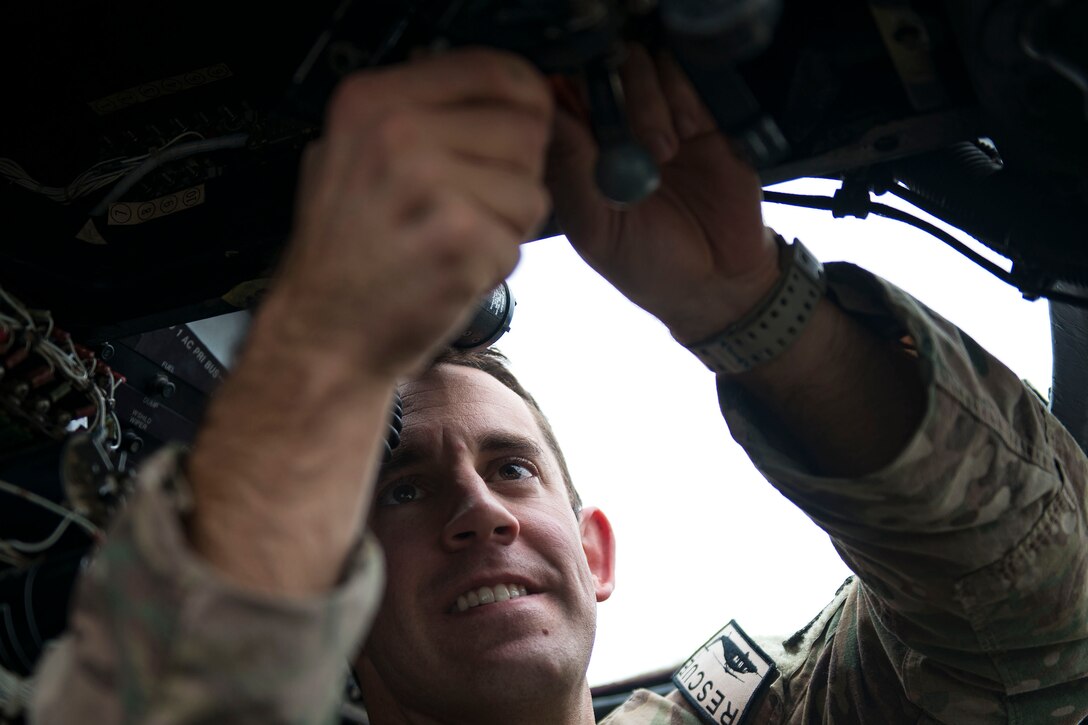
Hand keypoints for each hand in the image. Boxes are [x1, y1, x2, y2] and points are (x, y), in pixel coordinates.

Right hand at [270, 48, 553, 380]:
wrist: (321, 337)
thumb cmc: (343, 257)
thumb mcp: (349, 158)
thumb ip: (417, 116)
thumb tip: (505, 93)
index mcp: (372, 102)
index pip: (495, 71)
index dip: (525, 104)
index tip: (522, 127)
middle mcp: (398, 134)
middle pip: (525, 132)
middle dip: (513, 176)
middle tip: (469, 208)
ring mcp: (430, 188)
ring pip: (531, 192)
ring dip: (505, 227)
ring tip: (451, 244)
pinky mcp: (459, 242)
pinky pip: (519, 243)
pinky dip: (494, 267)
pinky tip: (449, 273)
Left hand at [547, 46, 776, 343]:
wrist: (717, 283)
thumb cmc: (647, 265)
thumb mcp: (597, 229)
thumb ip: (573, 171)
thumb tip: (550, 116)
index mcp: (582, 157)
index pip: (561, 102)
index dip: (565, 98)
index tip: (579, 117)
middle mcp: (617, 133)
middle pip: (600, 73)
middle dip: (610, 96)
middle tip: (629, 140)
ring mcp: (660, 121)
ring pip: (642, 69)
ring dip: (648, 102)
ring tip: (664, 151)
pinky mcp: (703, 119)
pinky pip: (687, 81)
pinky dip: (683, 99)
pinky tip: (686, 136)